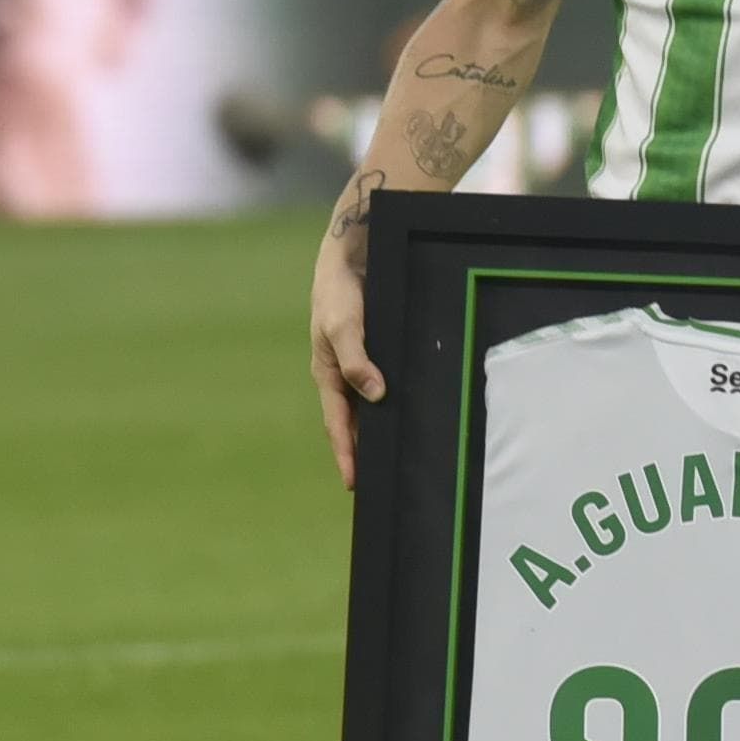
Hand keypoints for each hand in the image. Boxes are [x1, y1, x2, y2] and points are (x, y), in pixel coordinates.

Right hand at [310, 193, 384, 487]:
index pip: (338, 425)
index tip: (355, 485)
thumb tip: (375, 395)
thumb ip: (356, 360)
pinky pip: (384, 386)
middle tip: (379, 483)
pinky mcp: (377, 352)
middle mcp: (344, 375)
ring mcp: (360, 365)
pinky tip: (411, 416)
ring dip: (380, 431)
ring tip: (397, 459)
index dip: (346, 455)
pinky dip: (393, 404)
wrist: (352, 255)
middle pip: (354, 423)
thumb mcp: (343, 325)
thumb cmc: (340, 290)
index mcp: (328, 374)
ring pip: (370, 408)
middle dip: (362, 452)